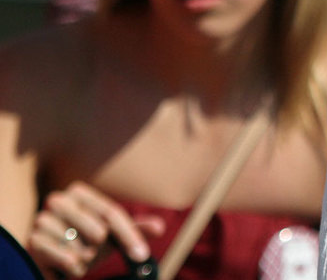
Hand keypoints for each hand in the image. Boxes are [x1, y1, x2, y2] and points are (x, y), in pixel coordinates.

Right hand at [28, 182, 164, 277]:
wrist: (48, 262)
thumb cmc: (82, 244)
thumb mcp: (110, 236)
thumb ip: (134, 230)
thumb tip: (160, 227)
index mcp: (78, 191)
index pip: (112, 213)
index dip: (130, 235)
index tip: (143, 255)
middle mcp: (58, 200)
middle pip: (99, 230)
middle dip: (100, 249)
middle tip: (90, 251)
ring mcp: (42, 219)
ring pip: (83, 249)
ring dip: (84, 260)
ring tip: (73, 256)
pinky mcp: (32, 241)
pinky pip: (68, 260)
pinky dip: (72, 268)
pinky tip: (63, 265)